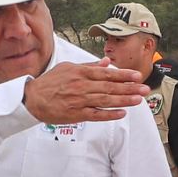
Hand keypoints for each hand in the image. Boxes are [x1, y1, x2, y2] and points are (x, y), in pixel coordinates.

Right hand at [23, 58, 147, 123]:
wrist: (33, 98)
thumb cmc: (51, 82)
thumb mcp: (68, 67)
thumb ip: (89, 65)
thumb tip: (106, 61)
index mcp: (81, 73)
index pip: (106, 73)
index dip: (123, 75)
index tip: (137, 75)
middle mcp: (82, 86)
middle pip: (110, 87)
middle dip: (129, 88)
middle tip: (145, 88)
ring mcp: (80, 101)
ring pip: (106, 100)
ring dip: (124, 100)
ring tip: (138, 99)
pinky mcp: (76, 114)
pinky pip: (96, 115)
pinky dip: (109, 114)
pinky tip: (122, 113)